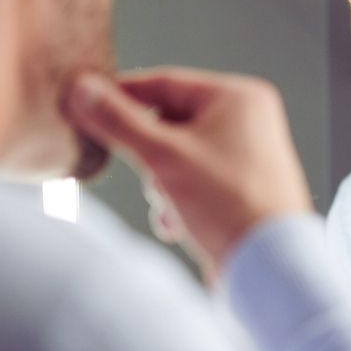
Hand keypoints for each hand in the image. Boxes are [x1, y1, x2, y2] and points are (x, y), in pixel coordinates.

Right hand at [67, 67, 312, 280]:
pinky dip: (178, 203)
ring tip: (173, 207)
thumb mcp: (162, 156)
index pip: (164, 83)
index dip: (122, 96)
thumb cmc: (229, 205)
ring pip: (177, 158)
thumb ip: (119, 121)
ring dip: (161, 186)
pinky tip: (178, 224)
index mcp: (238, 98)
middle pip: (169, 124)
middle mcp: (248, 121)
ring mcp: (246, 157)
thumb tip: (83, 90)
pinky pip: (194, 184)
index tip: (87, 106)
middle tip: (149, 176)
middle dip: (149, 158)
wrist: (267, 267)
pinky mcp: (241, 190)